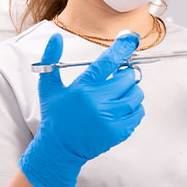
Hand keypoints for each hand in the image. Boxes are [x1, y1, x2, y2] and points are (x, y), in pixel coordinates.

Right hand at [19, 33, 144, 186]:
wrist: (59, 148)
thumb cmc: (55, 117)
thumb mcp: (48, 87)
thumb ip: (51, 60)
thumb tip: (55, 38)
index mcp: (82, 88)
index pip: (107, 62)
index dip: (122, 48)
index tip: (131, 39)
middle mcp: (97, 102)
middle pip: (127, 78)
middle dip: (125, 75)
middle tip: (118, 78)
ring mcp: (110, 118)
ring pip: (136, 94)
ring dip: (132, 91)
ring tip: (118, 94)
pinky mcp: (118, 131)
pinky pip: (138, 112)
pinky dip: (134, 108)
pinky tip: (121, 108)